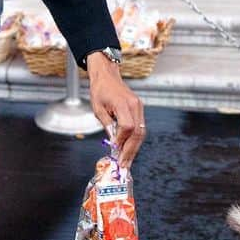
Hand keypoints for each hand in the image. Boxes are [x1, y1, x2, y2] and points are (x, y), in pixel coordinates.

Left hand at [86, 52, 145, 167]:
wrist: (107, 76)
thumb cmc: (99, 90)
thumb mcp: (98, 108)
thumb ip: (107, 125)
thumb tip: (113, 142)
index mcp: (123, 104)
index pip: (127, 127)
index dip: (121, 140)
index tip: (115, 149)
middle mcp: (135, 106)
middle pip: (138, 133)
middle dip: (131, 150)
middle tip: (124, 164)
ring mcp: (139, 107)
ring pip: (141, 132)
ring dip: (134, 148)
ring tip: (127, 161)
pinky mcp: (139, 109)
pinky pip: (140, 127)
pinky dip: (135, 139)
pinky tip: (129, 149)